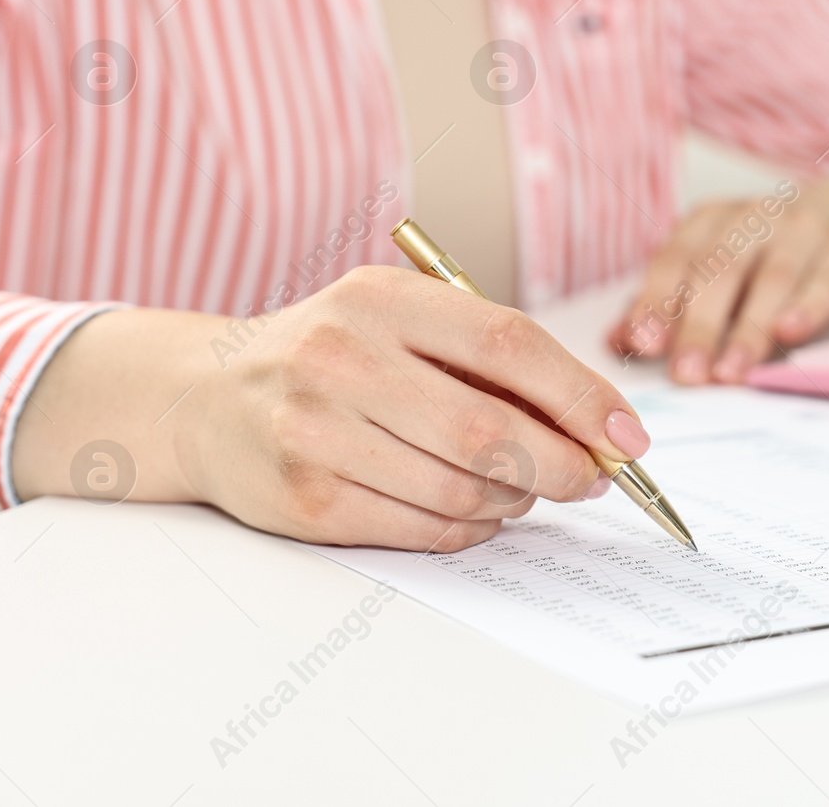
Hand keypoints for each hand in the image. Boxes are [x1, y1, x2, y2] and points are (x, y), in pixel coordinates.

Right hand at [14, 266, 652, 551]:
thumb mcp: (397, 320)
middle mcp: (342, 357)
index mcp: (380, 298)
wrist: (203, 396)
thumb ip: (485, 358)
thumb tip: (595, 422)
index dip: (579, 394)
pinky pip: (421, 529)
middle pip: (489, 431)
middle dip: (559, 465)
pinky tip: (472, 512)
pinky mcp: (303, 499)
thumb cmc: (330, 355)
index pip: (506, 344)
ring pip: (461, 490)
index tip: (625, 433)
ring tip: (519, 491)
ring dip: (513, 502)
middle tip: (587, 478)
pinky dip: (467, 529)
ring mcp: (316, 431)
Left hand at [608, 176, 828, 384]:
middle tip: (687, 374)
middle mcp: (753, 217)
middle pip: (720, 271)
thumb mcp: (720, 272)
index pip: (675, 259)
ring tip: (732, 372)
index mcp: (710, 222)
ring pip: (772, 278)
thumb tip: (617, 342)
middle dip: (700, 325)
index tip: (644, 343)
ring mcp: (804, 228)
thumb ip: (670, 307)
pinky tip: (792, 331)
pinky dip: (808, 304)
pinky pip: (828, 277)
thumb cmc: (772, 256)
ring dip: (749, 328)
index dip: (657, 301)